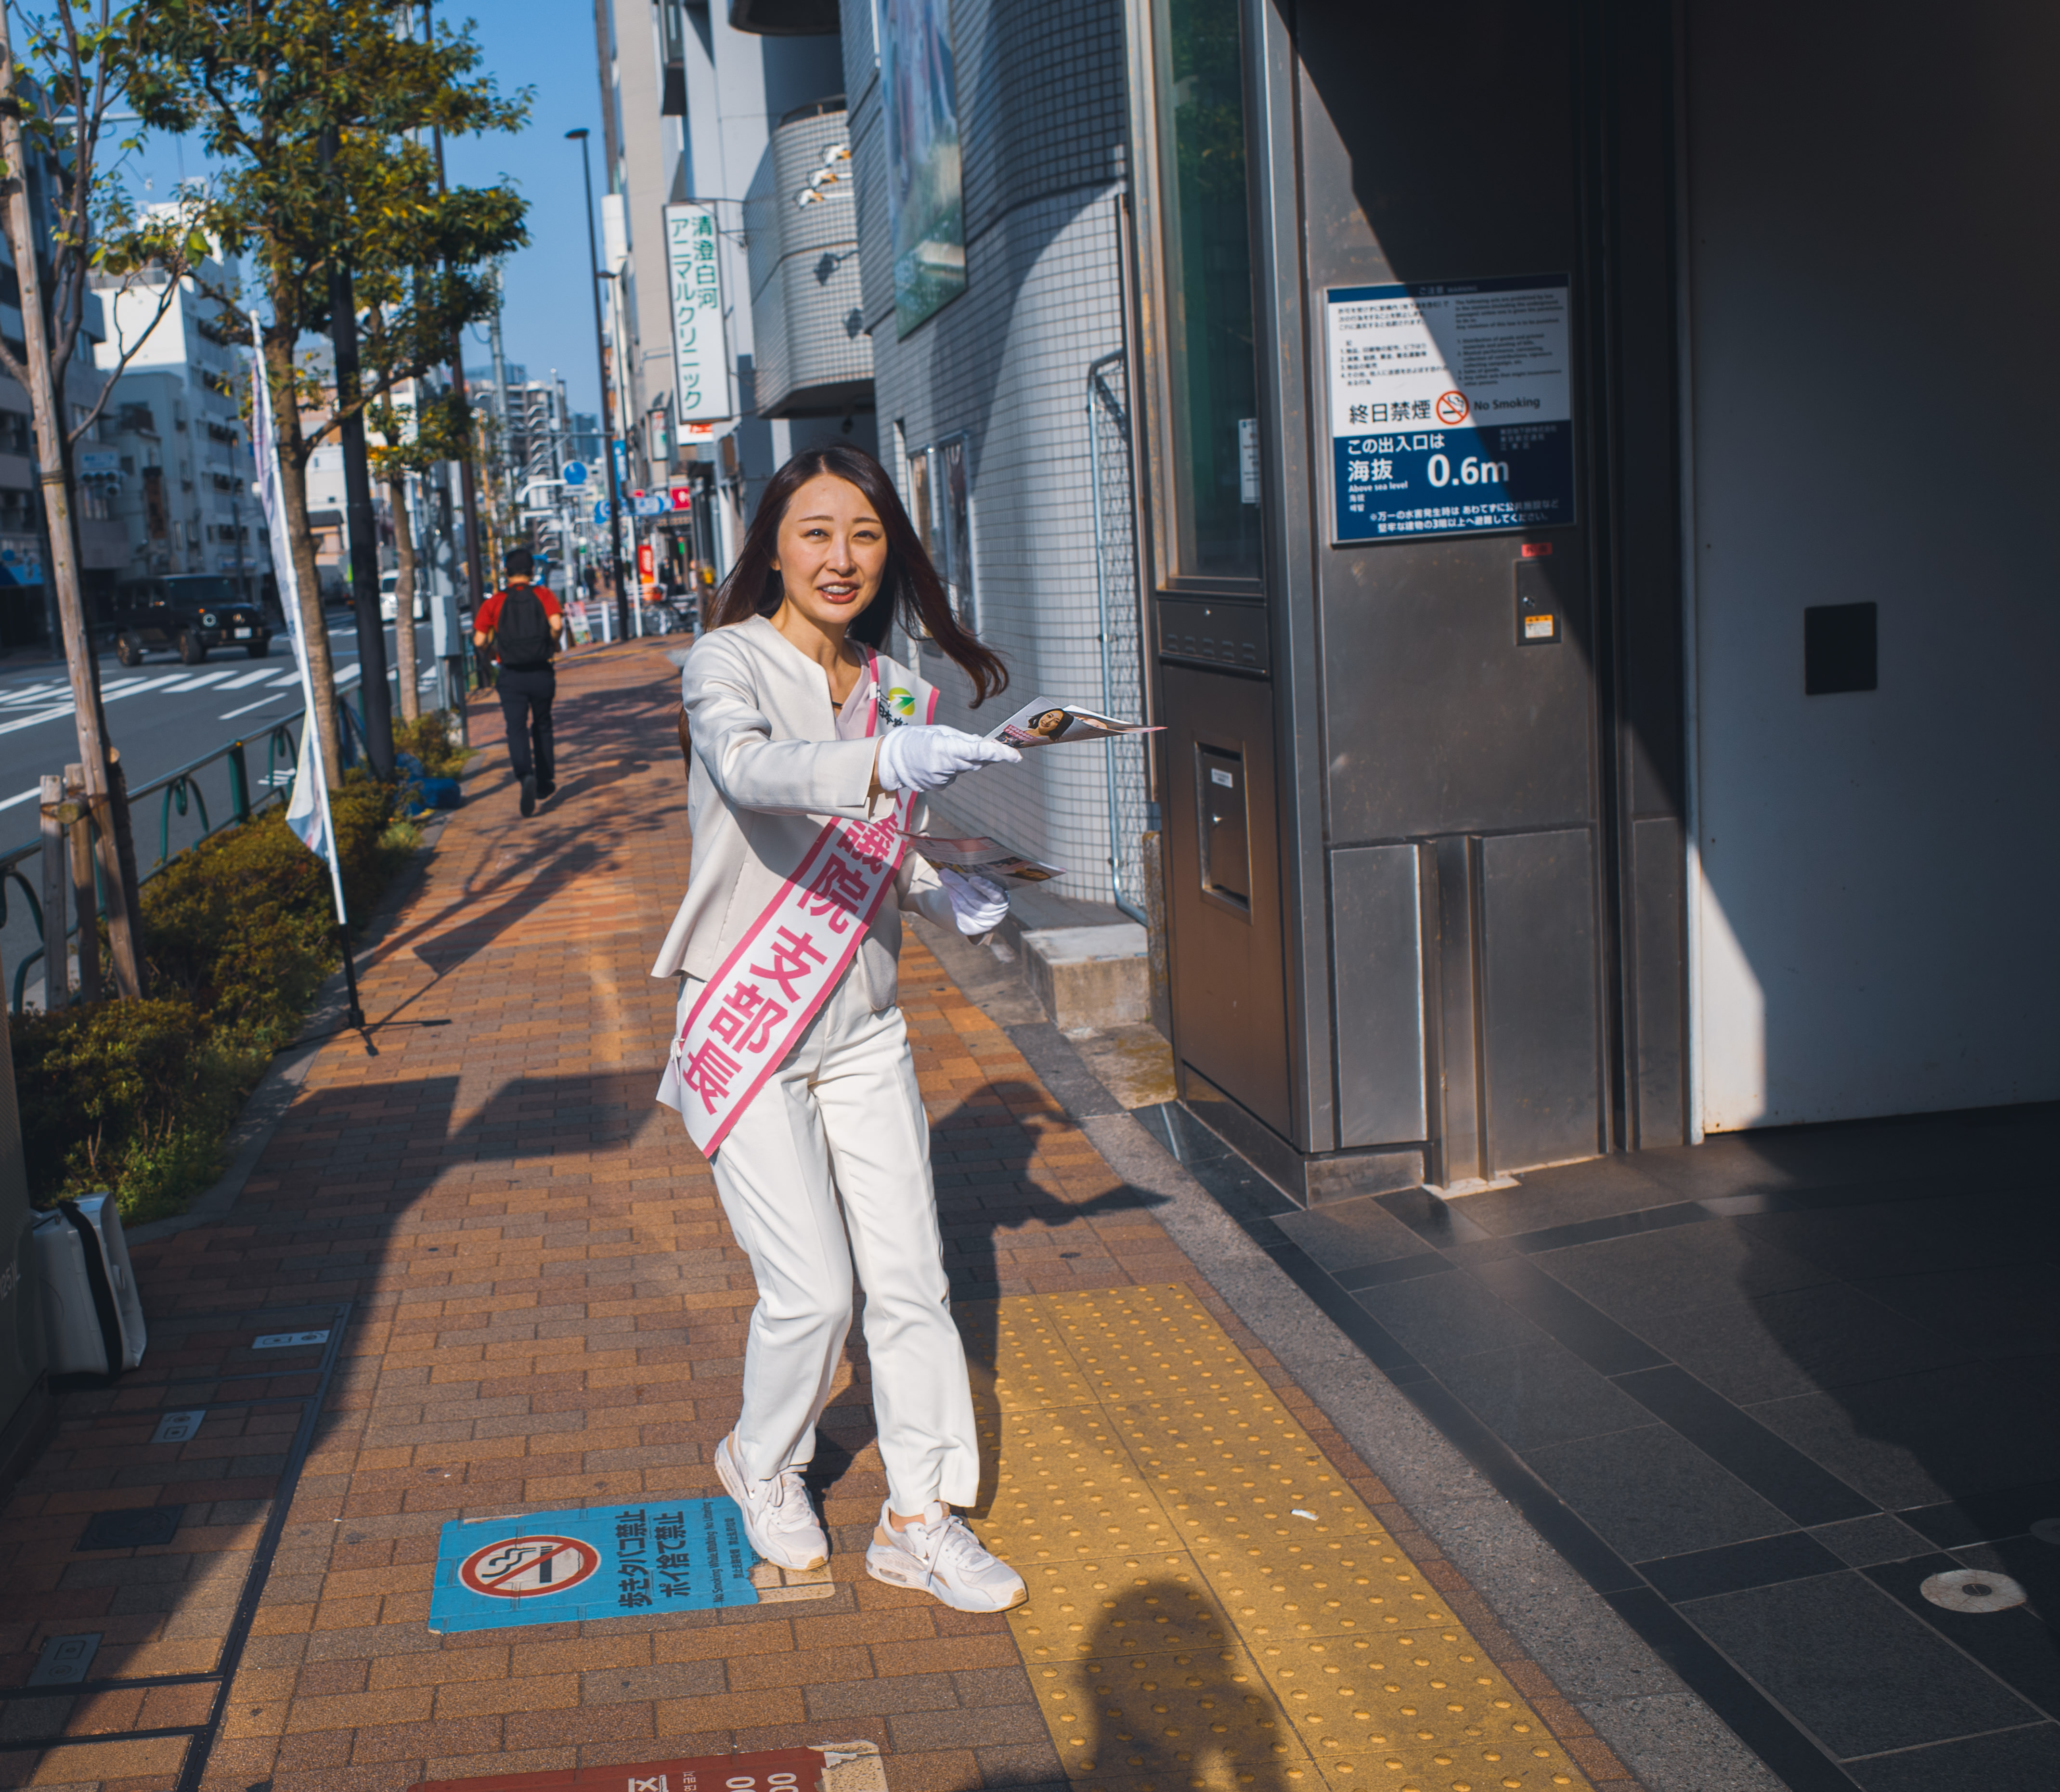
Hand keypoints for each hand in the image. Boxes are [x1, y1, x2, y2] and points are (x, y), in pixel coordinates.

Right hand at [874, 725, 1020, 792]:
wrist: (892, 759)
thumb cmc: (916, 738)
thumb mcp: (940, 731)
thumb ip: (964, 739)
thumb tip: (984, 744)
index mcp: (944, 747)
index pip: (978, 751)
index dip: (999, 754)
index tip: (1015, 755)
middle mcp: (944, 765)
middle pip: (977, 762)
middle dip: (987, 755)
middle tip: (994, 746)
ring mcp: (941, 779)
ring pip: (967, 769)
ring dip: (966, 760)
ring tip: (949, 750)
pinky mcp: (939, 786)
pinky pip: (956, 775)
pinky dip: (955, 768)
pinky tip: (941, 761)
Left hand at [938, 867, 1008, 935]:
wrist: (983, 915)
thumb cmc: (984, 895)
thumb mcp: (986, 888)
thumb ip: (976, 879)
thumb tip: (955, 868)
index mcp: (1002, 901)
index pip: (995, 893)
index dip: (985, 886)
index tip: (972, 878)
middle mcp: (994, 914)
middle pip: (974, 899)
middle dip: (958, 884)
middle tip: (945, 873)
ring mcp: (983, 923)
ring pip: (964, 905)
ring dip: (952, 891)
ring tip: (945, 880)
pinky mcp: (971, 928)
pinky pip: (959, 913)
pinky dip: (953, 901)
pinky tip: (950, 892)